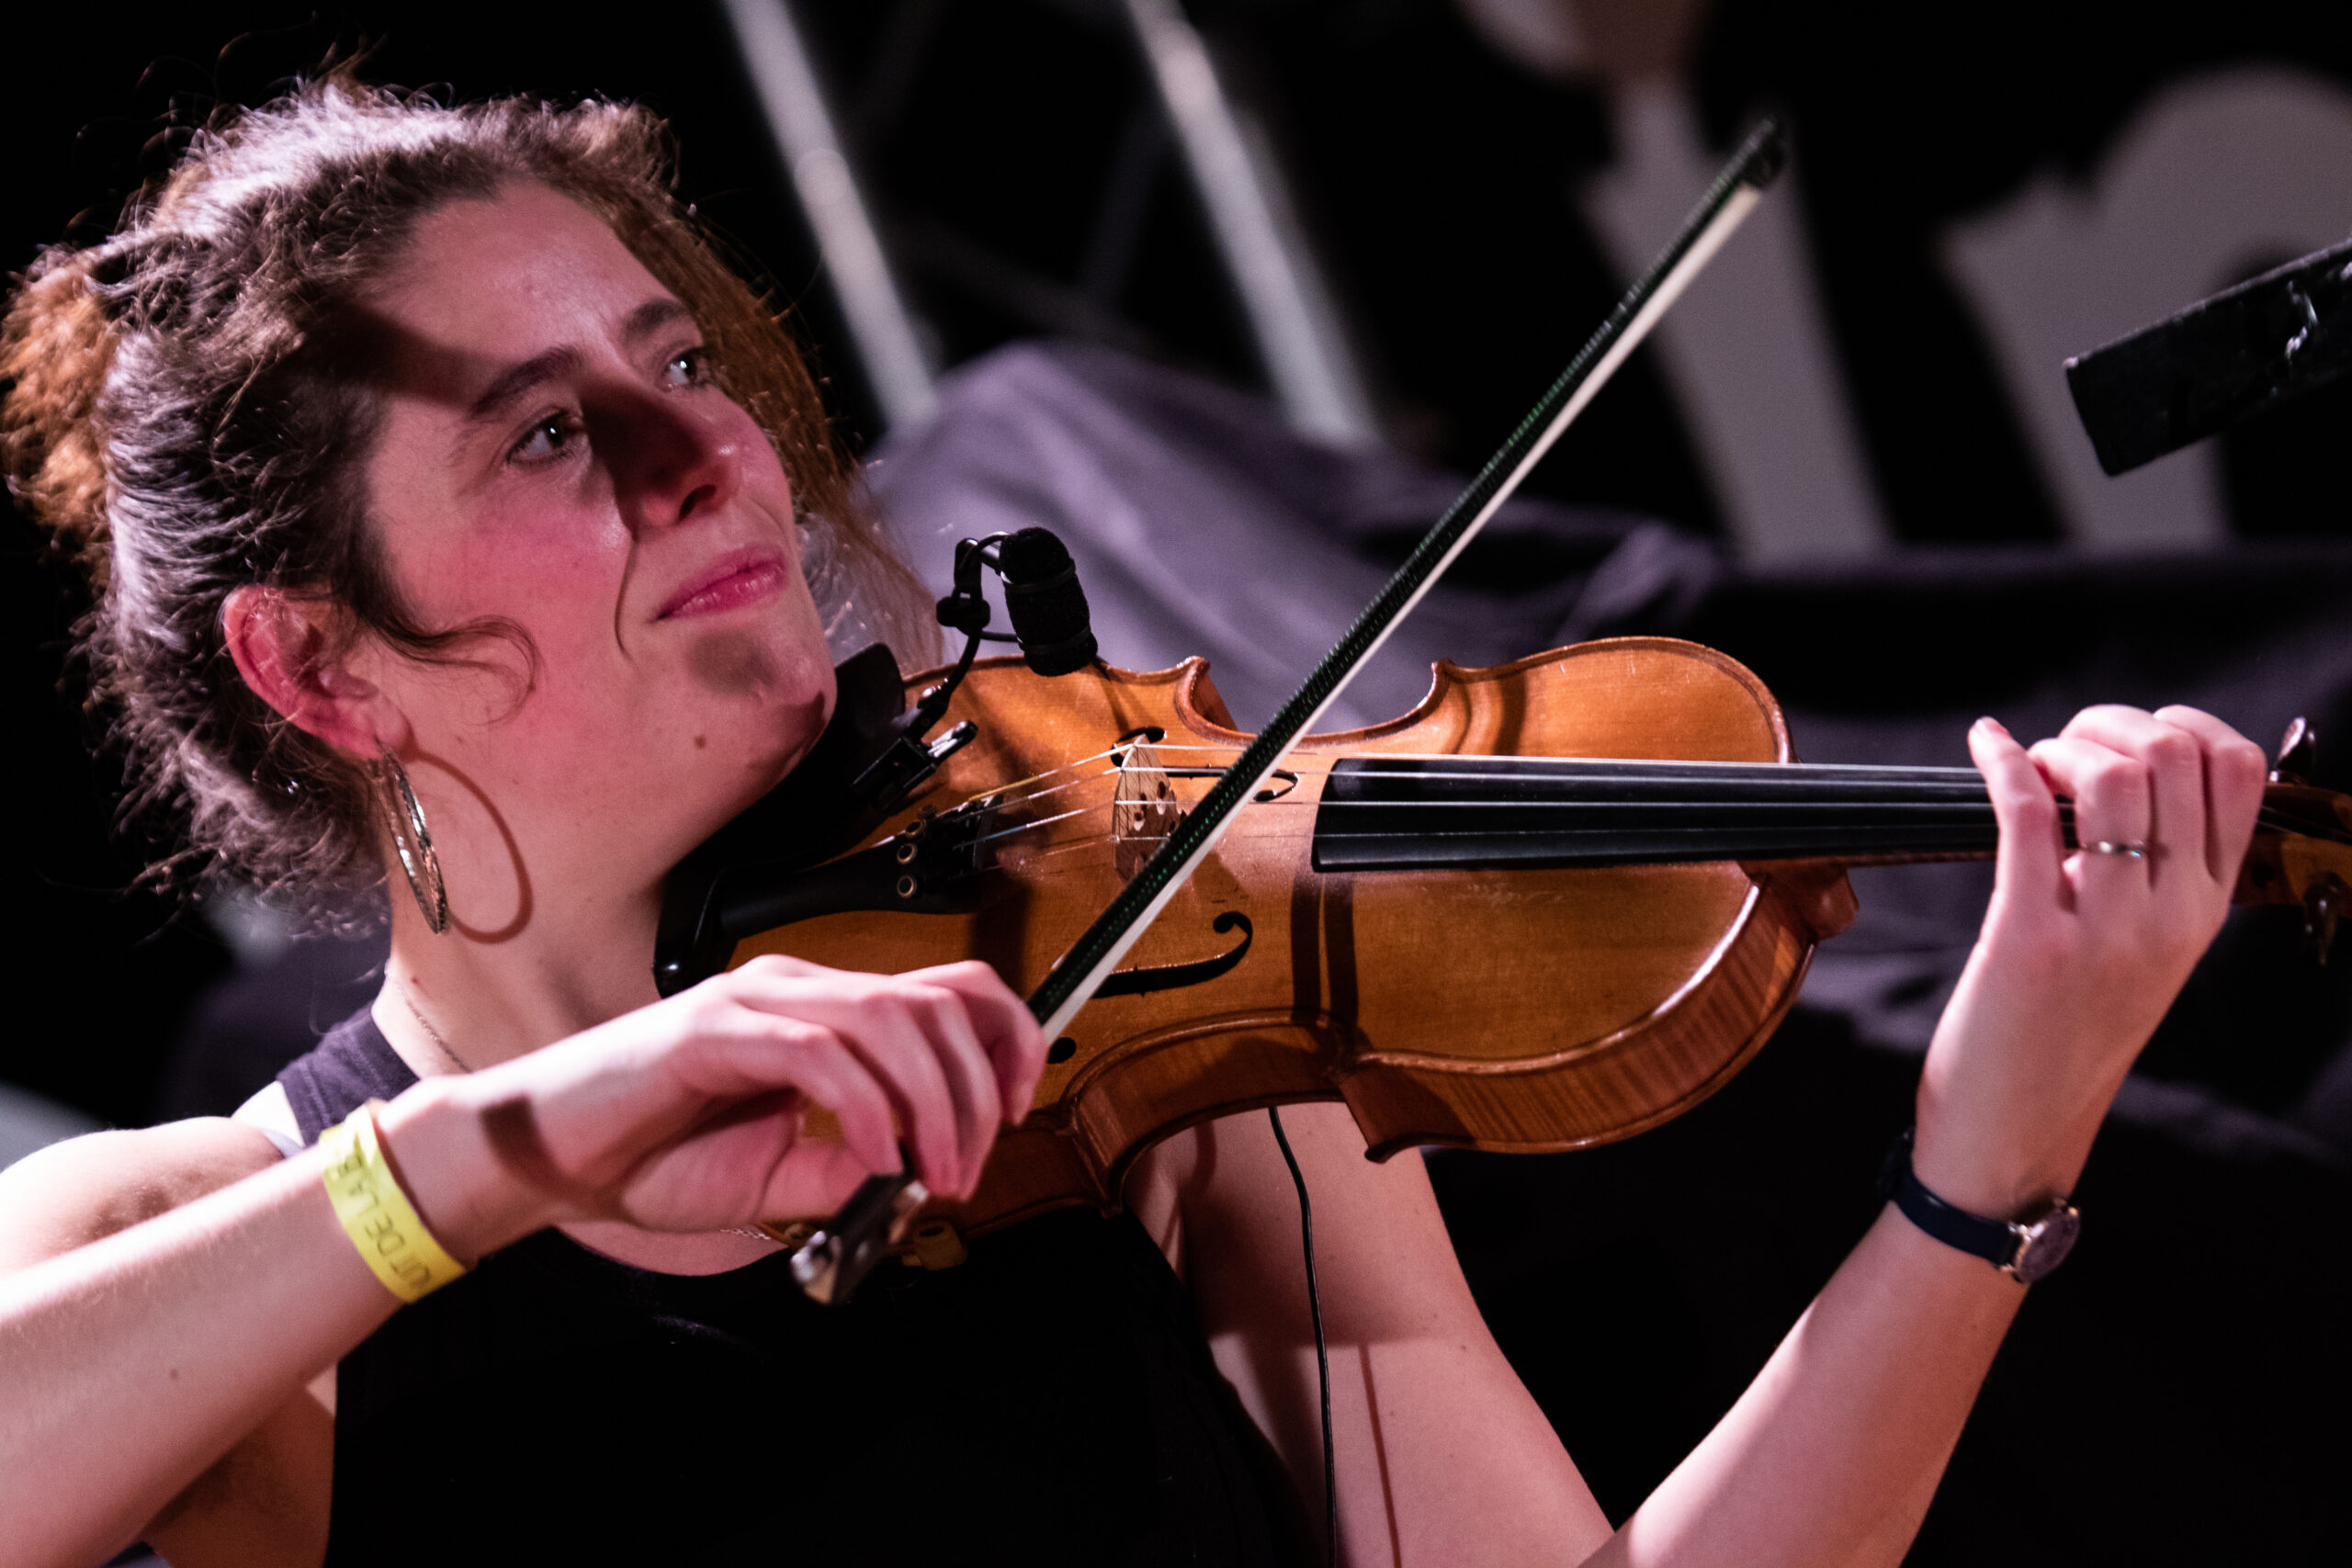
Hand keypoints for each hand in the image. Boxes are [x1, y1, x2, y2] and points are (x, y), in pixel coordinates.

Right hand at [378, 956, 1048, 1258]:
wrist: (547, 1156)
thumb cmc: (651, 1158)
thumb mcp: (779, 1177)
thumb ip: (849, 1168)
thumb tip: (919, 1177)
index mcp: (824, 1011)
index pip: (951, 990)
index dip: (1006, 1041)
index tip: (1015, 1113)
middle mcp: (799, 989)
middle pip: (938, 1003)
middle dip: (975, 1092)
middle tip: (964, 1171)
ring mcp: (757, 1002)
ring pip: (890, 1020)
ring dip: (931, 1105)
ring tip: (928, 1175)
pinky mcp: (714, 1030)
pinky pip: (819, 1053)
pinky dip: (864, 1110)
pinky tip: (873, 1160)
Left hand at [1911, 706, 2266, 1218]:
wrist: (2015, 1133)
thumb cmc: (2062, 1034)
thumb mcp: (2138, 950)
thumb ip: (2147, 871)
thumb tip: (2109, 772)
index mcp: (2208, 911)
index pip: (2241, 773)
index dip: (2179, 727)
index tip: (2122, 741)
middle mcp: (2173, 918)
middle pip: (2176, 757)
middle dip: (2108, 725)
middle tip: (2062, 751)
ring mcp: (2106, 930)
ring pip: (2111, 777)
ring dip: (2059, 746)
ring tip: (2028, 766)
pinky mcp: (2028, 938)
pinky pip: (2027, 817)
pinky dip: (1999, 762)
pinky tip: (1984, 746)